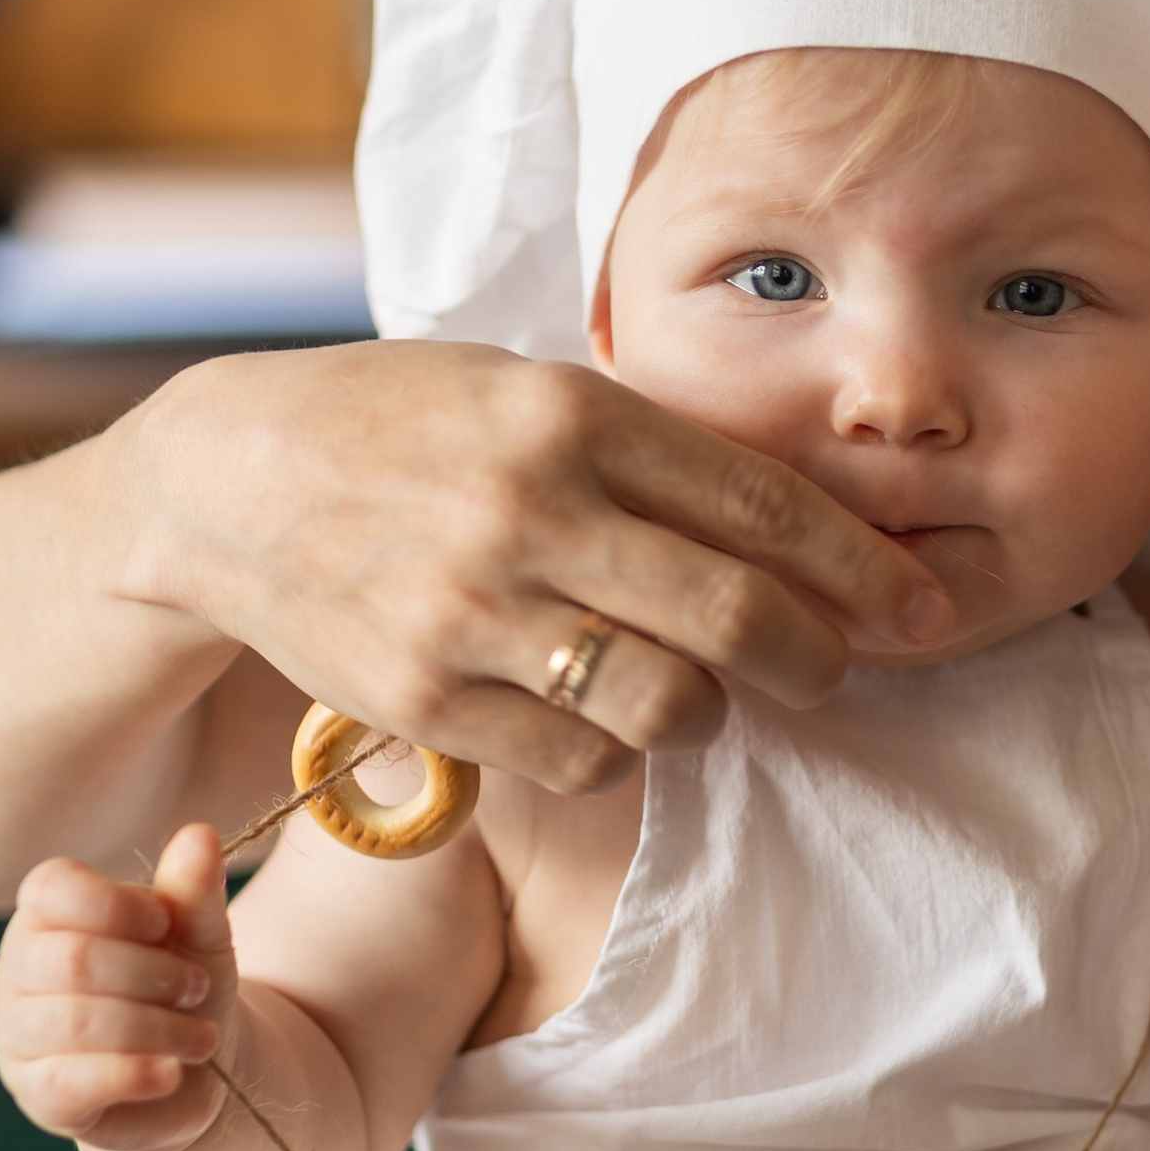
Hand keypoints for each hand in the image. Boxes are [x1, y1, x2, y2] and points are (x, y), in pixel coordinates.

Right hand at [0, 824, 234, 1150]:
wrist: (192, 1072)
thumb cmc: (183, 989)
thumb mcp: (198, 936)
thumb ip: (193, 890)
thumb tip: (198, 834)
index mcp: (47, 916)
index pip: (53, 889)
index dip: (117, 905)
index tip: (166, 924)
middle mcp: (18, 971)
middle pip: (72, 960)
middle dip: (152, 975)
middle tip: (198, 989)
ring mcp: (20, 1036)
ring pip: (75, 1022)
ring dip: (157, 1029)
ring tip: (203, 1039)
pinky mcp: (39, 1095)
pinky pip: (71, 1082)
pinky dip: (131, 1074)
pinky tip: (170, 1073)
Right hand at [128, 339, 957, 793]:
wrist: (226, 481)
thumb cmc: (408, 426)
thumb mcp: (528, 392)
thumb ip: (652, 451)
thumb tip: (807, 532)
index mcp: (571, 416)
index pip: (764, 505)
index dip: (863, 571)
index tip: (923, 605)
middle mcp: (530, 511)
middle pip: (739, 620)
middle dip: (819, 660)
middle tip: (832, 668)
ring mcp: (474, 612)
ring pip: (670, 707)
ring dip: (711, 712)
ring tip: (697, 689)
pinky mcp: (428, 698)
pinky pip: (583, 757)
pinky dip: (617, 747)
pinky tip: (599, 711)